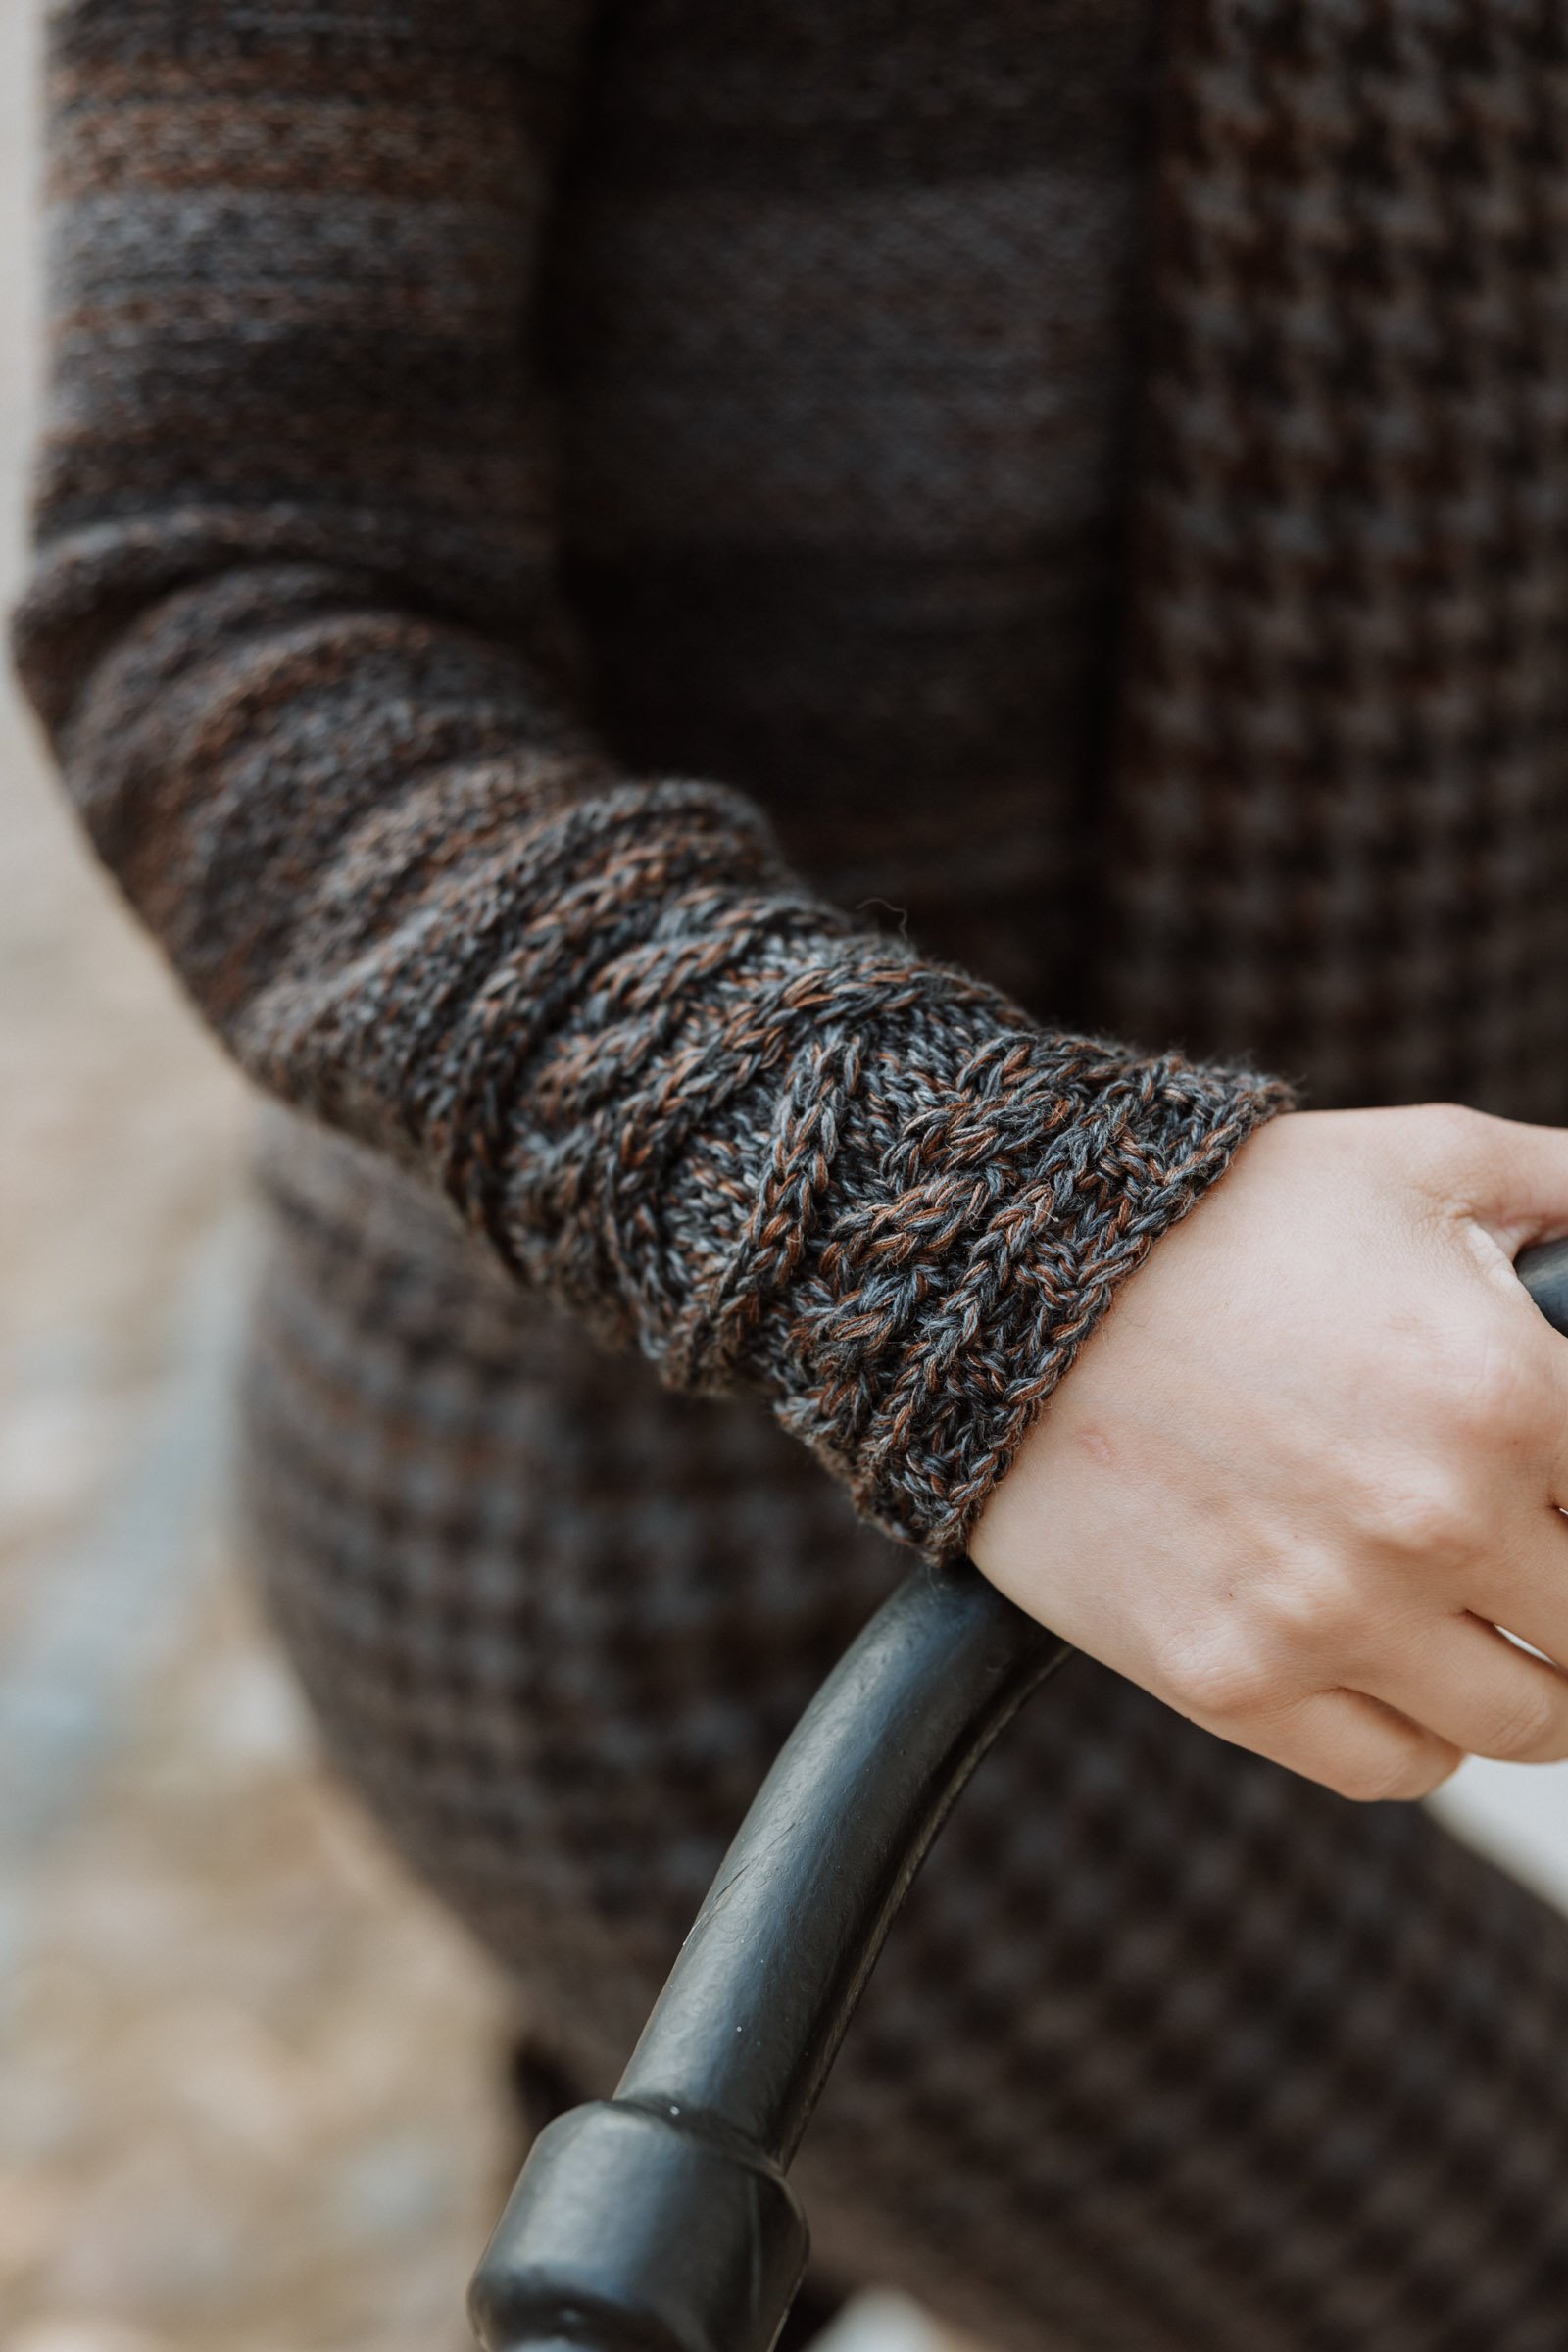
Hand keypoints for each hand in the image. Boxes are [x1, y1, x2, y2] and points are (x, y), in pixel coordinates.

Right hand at [969, 1104, 1567, 1799]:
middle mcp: (1434, 1524)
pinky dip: (1420, 1731)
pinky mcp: (1230, 1678)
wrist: (1004, 1280)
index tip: (1561, 1485)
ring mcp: (1329, 1616)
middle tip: (1535, 1548)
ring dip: (1524, 1674)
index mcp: (1509, 1396)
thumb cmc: (1215, 1211)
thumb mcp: (1421, 1159)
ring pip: (1523, 1723)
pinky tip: (1394, 1659)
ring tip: (1483, 1616)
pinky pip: (1395, 1767)